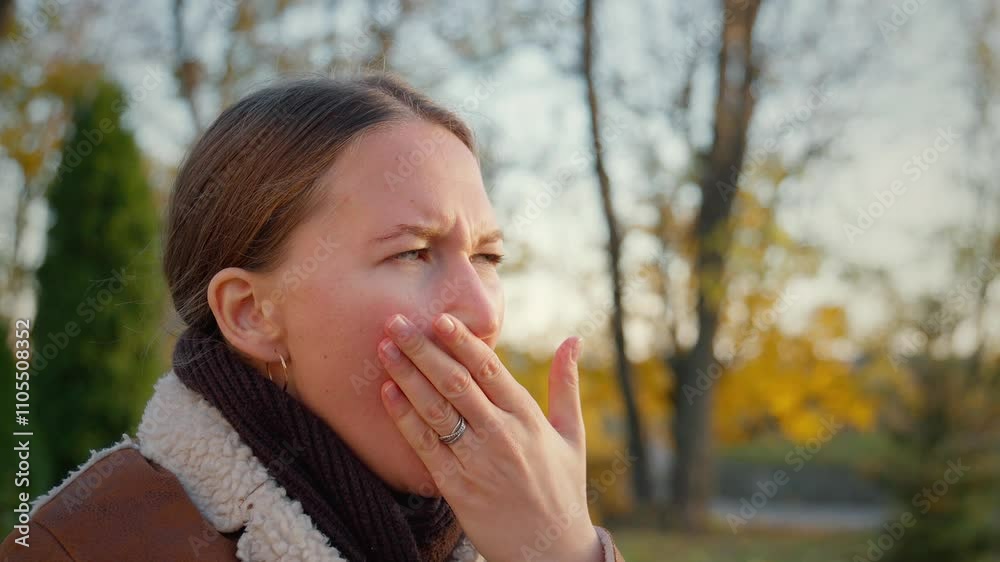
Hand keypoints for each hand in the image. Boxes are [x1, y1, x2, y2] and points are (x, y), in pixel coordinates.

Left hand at [377, 312, 602, 561]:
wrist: (549, 551)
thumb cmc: (562, 487)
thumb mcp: (570, 434)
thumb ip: (565, 384)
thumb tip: (573, 339)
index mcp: (527, 418)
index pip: (490, 370)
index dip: (462, 342)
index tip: (439, 317)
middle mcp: (501, 435)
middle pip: (455, 383)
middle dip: (423, 349)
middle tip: (396, 321)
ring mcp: (476, 461)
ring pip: (435, 409)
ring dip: (407, 376)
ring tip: (384, 348)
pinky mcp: (456, 486)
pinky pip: (424, 446)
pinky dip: (404, 417)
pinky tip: (387, 393)